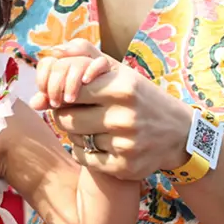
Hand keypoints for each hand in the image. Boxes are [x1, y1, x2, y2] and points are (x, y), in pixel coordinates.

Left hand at [44, 40, 192, 180]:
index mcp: (123, 87)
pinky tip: (100, 143)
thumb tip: (45, 67)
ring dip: (76, 132)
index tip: (69, 95)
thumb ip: (82, 56)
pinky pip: (84, 159)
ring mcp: (125, 144)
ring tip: (92, 125)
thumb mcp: (119, 70)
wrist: (178, 133)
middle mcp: (124, 116)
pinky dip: (85, 151)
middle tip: (77, 110)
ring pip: (74, 139)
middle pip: (66, 118)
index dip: (62, 93)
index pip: (69, 90)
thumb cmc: (140, 96)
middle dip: (64, 114)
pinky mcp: (124, 167)